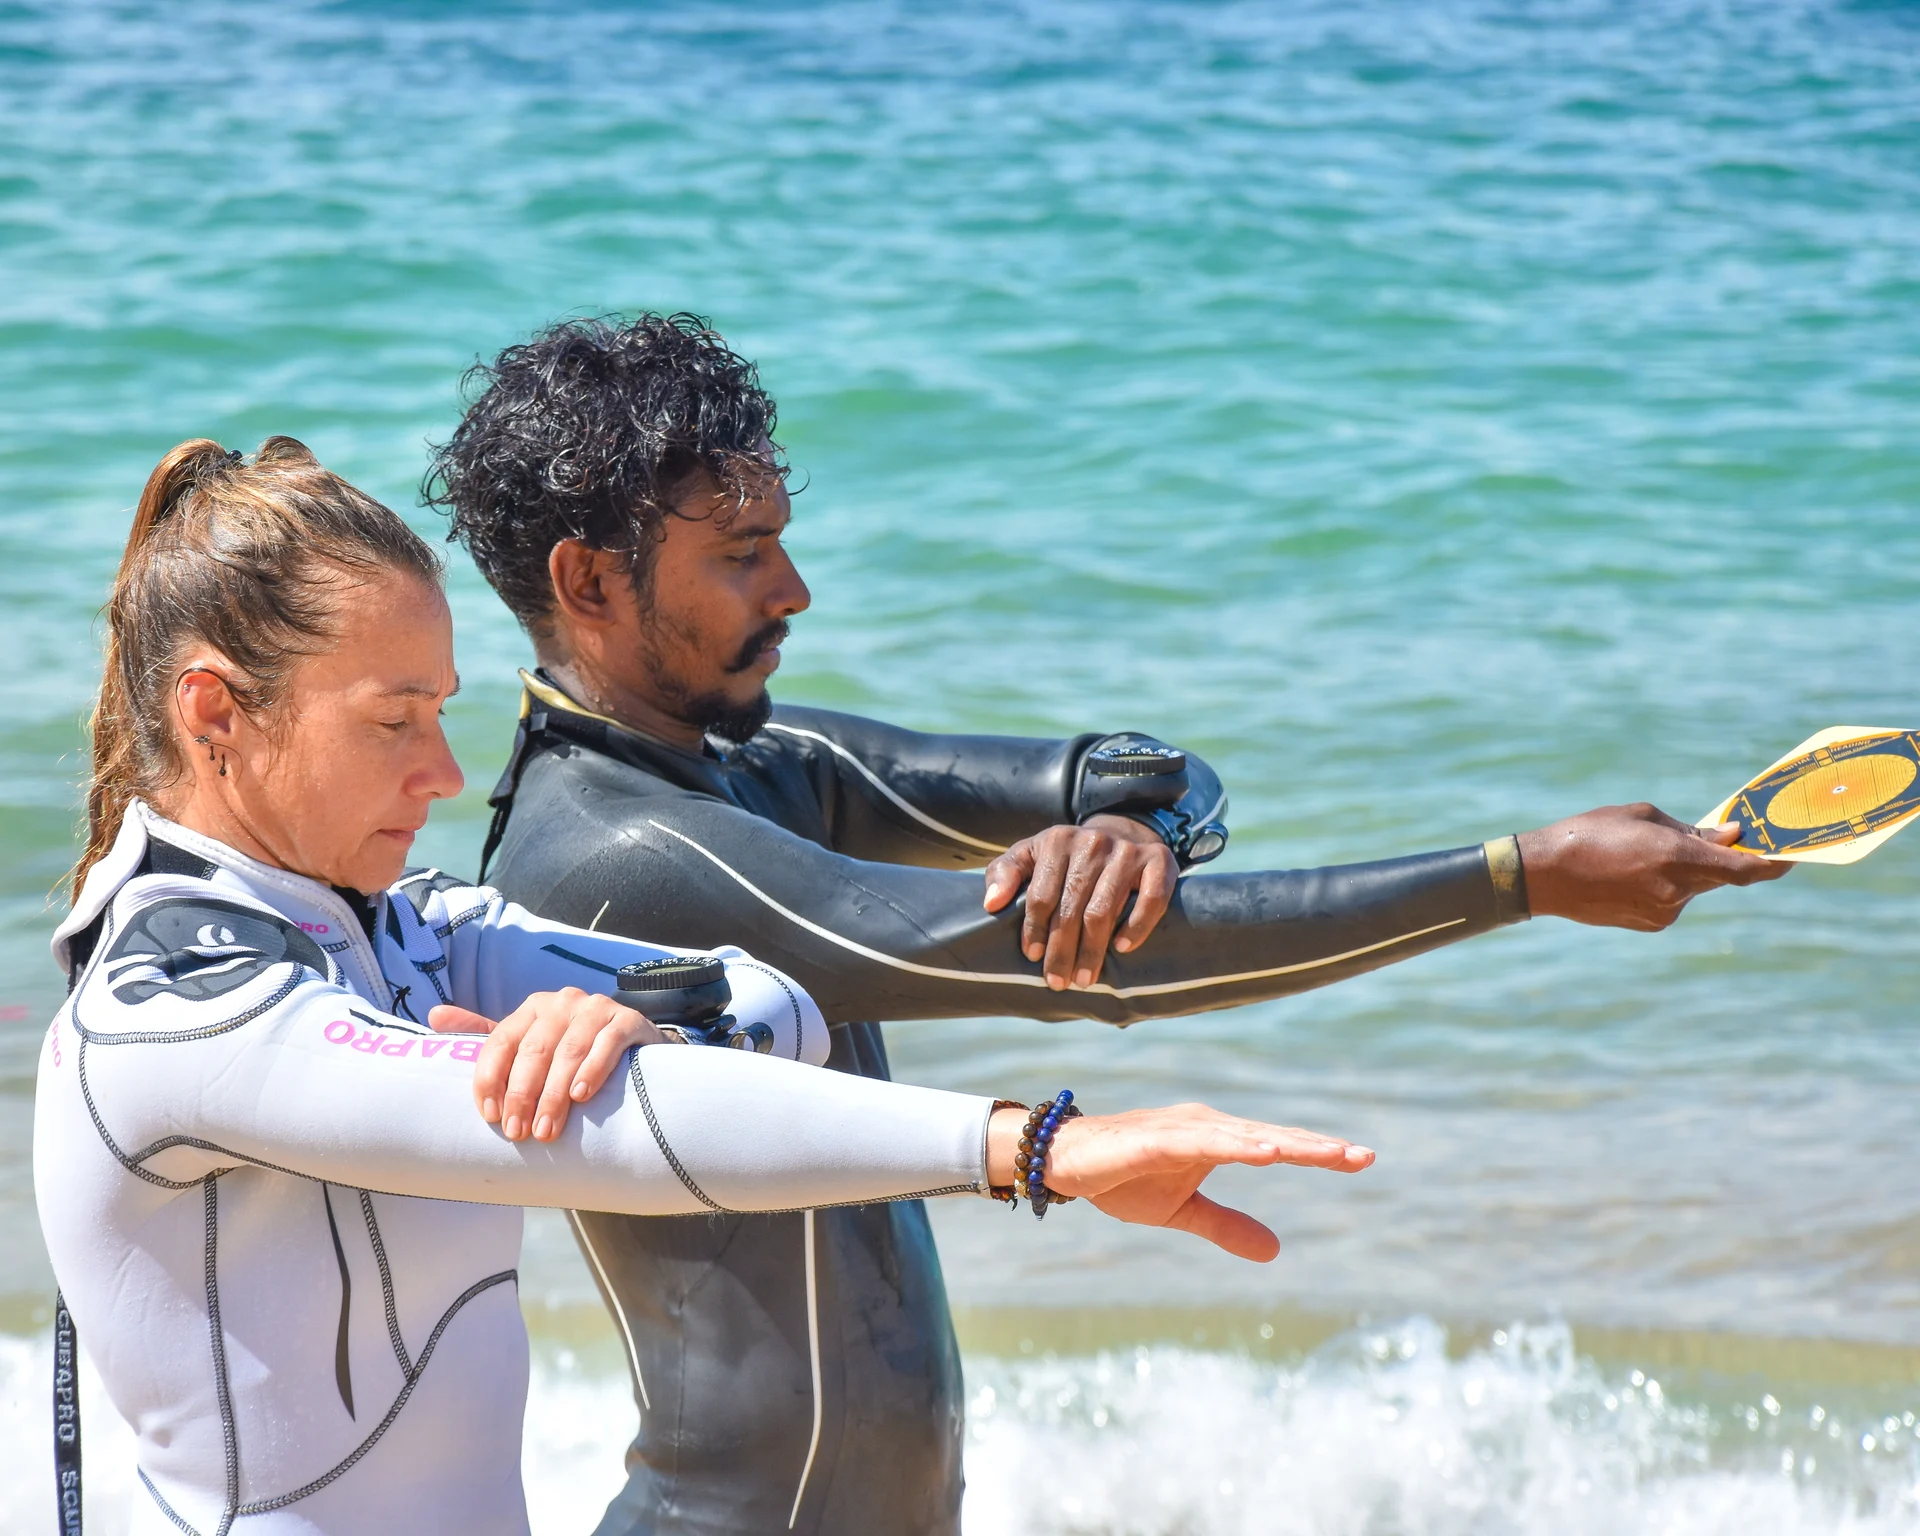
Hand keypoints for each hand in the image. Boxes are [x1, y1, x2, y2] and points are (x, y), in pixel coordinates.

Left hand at [429, 987, 670, 1142]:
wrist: (633, 1046)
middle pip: (534, 1050)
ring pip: (568, 1051)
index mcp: (532, 1008)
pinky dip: (593, 1069)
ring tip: (547, 1130)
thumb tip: (434, 1015)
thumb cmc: (572, 1051)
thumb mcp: (528, 1041)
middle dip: (523, 1095)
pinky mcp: (627, 1021)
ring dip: (554, 1094)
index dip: (491, 1079)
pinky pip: (607, 1044)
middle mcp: (563, 1002)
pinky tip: (581, 1095)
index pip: (501, 1040)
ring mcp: (597, 1008)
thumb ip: (486, 1034)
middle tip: (519, 1133)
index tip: (489, 1117)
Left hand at [982, 815, 1179, 989]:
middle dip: (1062, 950)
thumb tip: (991, 904)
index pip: (1042, 894)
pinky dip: (1137, 926)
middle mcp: (1093, 842)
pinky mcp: (1160, 861)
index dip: (1035, 929)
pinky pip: (1151, 899)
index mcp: (1057, 840)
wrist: (1122, 831)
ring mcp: (1128, 851)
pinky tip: (1122, 948)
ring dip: (1093, 950)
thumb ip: (1004, 874)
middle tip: (1058, 981)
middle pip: (1072, 907)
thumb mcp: (1030, 855)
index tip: (1031, 957)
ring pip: (1105, 909)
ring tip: (1084, 979)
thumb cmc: (1068, 856)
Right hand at [986, 1103, 1372, 1260]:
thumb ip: (1227, 1226)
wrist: (1063, 1162)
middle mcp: (1207, 1126)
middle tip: (1363, 1156)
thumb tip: (1276, 1252)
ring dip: (1284, 1143)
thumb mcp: (1182, 1211)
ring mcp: (1181, 1129)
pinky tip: (1264, 1151)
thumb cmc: (1123, 1177)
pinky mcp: (1154, 1138)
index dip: (1318, 1153)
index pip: (1277, 1145)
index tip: (1363, 1159)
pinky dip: (1235, 1144)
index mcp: (1217, 1140)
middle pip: (1271, 1136)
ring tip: (1325, 1153)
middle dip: (1317, 1147)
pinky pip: (1201, 1141)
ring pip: (1244, 1136)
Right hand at [1516, 802, 1789, 929]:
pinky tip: (1633, 872)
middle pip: (1722, 876)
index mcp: (1678, 858)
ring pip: (1695, 887)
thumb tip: (1729, 837)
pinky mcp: (1651, 924)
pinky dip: (1668, 883)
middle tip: (1720, 835)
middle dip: (1724, 856)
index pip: (1745, 870)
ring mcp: (1665, 912)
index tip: (1795, 854)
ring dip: (1687, 868)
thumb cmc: (1589, 833)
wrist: (1543, 875)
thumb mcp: (1642, 817)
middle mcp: (1677, 891)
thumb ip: (1691, 831)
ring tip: (1644, 852)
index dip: (1775, 863)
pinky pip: (1675, 900)